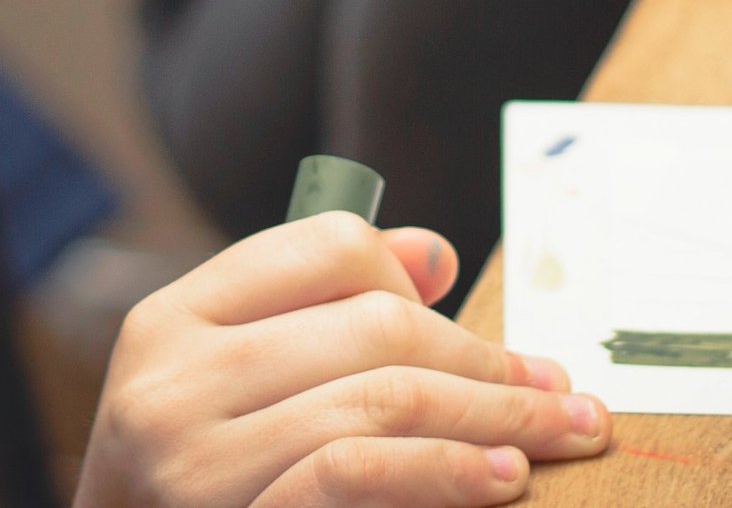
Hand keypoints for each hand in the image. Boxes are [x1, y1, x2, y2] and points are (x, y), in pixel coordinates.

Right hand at [74, 213, 609, 507]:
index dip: (414, 282)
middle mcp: (170, 383)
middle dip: (485, 358)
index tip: (473, 334)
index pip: (329, 247)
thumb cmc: (199, 492)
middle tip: (561, 393)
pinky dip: (446, 470)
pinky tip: (502, 476)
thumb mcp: (235, 392)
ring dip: (493, 415)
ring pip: (382, 399)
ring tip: (561, 435)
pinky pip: (359, 474)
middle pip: (374, 324)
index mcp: (171, 321)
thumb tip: (432, 254)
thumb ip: (323, 316)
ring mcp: (194, 464)